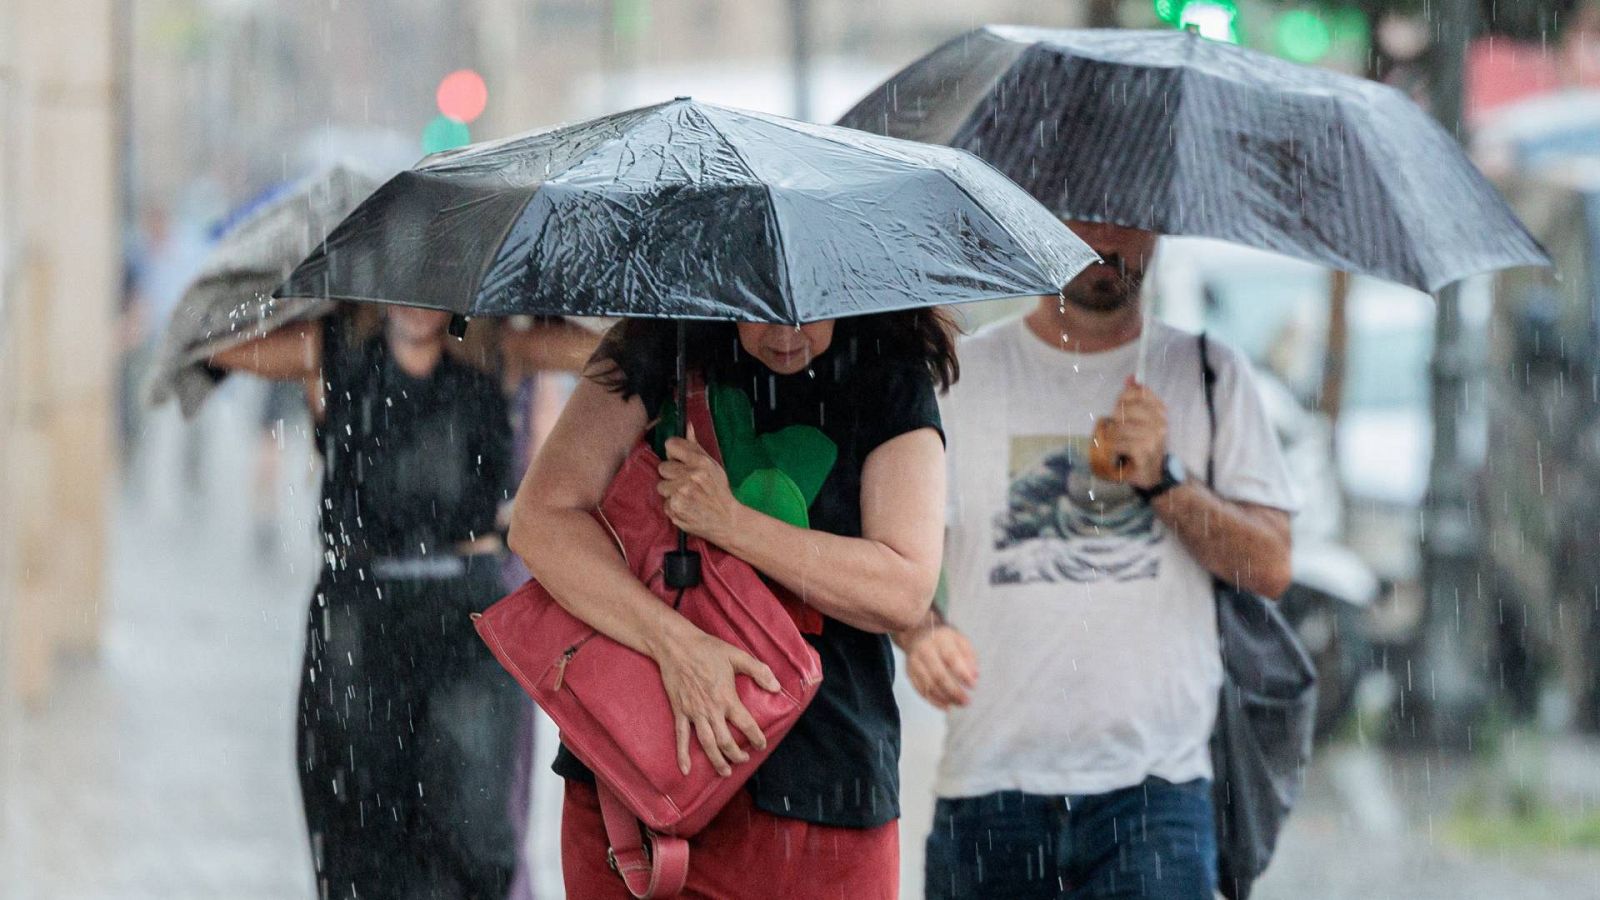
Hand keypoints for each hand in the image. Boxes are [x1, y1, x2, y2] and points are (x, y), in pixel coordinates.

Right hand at [653, 625, 781, 776]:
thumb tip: (777, 687)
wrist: (676, 645)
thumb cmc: (708, 649)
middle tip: (744, 759)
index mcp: (727, 697)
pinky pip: (680, 736)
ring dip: (716, 760)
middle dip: (736, 754)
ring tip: (725, 771)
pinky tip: (686, 769)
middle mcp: (711, 709)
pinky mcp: (679, 711)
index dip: (756, 737)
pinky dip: (682, 754)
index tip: (762, 745)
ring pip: (706, 743)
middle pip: (725, 741)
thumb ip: (759, 671)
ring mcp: (693, 712)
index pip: (746, 724)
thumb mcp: (737, 655)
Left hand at [658, 427, 740, 545]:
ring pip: (661, 486)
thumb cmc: (718, 491)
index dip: (673, 454)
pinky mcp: (675, 509)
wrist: (727, 520)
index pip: (670, 445)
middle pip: (662, 467)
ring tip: (686, 496)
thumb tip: (687, 424)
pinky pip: (664, 502)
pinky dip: (673, 506)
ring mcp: (681, 494)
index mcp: (700, 462)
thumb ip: (696, 446)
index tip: (679, 461)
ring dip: (671, 491)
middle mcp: (690, 477)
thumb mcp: (712, 465)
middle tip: (685, 482)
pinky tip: (686, 507)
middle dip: (672, 475)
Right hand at [905, 624, 978, 709]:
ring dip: (945, 698)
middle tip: (966, 701)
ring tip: (958, 704)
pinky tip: (946, 706)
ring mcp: (914, 662)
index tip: (973, 686)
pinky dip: (934, 701)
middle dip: (954, 691)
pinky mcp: (909, 673)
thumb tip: (974, 676)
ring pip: (929, 685)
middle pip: (938, 675)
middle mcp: (924, 650)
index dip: (962, 674)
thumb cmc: (944, 639)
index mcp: (940, 639)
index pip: (951, 658)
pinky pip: (921, 690)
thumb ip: (969, 657)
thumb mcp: (960, 640)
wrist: (917, 632)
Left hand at [1100, 377, 1167, 490]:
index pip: (1139, 392)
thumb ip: (1135, 398)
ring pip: (1118, 427)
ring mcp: (1153, 437)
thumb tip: (1131, 378)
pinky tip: (1118, 453)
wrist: (1152, 474)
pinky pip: (1117, 443)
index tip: (1121, 409)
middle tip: (1119, 432)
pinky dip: (1112, 448)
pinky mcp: (1144, 451)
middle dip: (1115, 420)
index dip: (1124, 398)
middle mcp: (1160, 423)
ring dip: (1113, 437)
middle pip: (1124, 409)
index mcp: (1160, 412)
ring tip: (1119, 444)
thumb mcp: (1140, 420)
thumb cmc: (1142, 445)